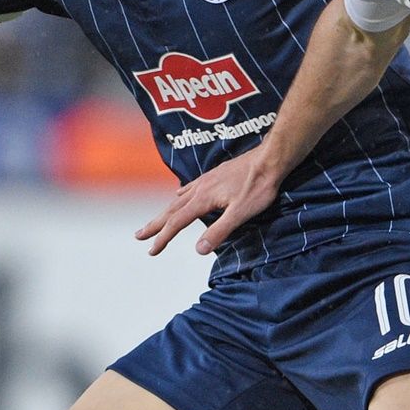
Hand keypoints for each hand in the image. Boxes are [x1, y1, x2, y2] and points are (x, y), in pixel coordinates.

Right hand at [135, 146, 282, 255]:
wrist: (270, 159)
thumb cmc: (258, 187)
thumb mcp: (240, 213)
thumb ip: (219, 231)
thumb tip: (198, 250)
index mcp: (203, 199)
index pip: (177, 222)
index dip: (163, 238)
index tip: (151, 250)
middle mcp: (199, 188)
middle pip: (172, 210)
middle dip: (155, 225)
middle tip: (139, 236)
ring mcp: (206, 180)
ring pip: (179, 199)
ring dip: (165, 212)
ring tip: (155, 221)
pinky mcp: (214, 175)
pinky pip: (190, 187)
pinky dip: (180, 196)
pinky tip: (179, 195)